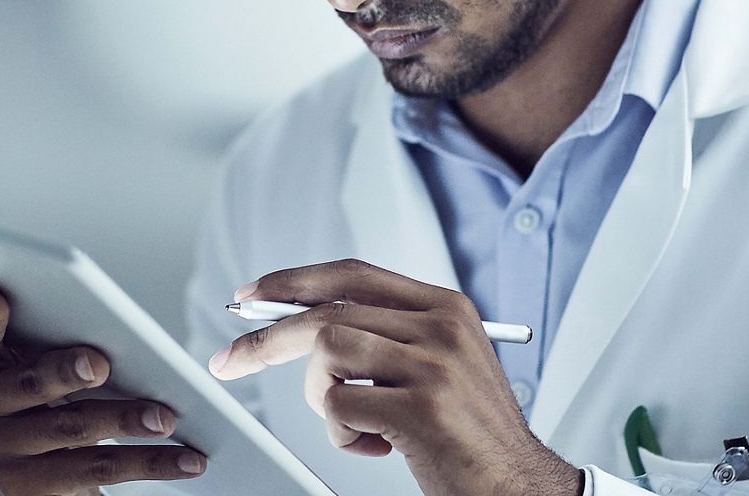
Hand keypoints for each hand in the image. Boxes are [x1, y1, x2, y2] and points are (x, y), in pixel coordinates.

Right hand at [0, 287, 207, 494]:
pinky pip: (98, 474)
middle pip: (31, 385)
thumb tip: (111, 339)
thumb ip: (49, 347)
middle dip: (67, 373)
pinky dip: (148, 463)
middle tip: (101, 364)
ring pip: (73, 433)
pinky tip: (184, 459)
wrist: (29, 473)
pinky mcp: (29, 493)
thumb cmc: (35, 404)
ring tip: (167, 418)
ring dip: (125, 422)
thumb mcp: (31, 370)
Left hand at [208, 260, 579, 495]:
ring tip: (352, 424)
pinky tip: (379, 448)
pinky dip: (343, 435)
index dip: (294, 281)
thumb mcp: (442, 365)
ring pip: (327, 352)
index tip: (250, 296)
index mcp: (446, 308)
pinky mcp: (422, 409)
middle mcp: (442, 327)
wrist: (518, 486)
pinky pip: (340, 406)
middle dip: (267, 339)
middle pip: (327, 313)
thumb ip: (390, 335)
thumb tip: (305, 321)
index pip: (353, 274)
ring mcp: (434, 366)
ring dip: (319, 397)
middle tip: (229, 361)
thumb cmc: (469, 434)